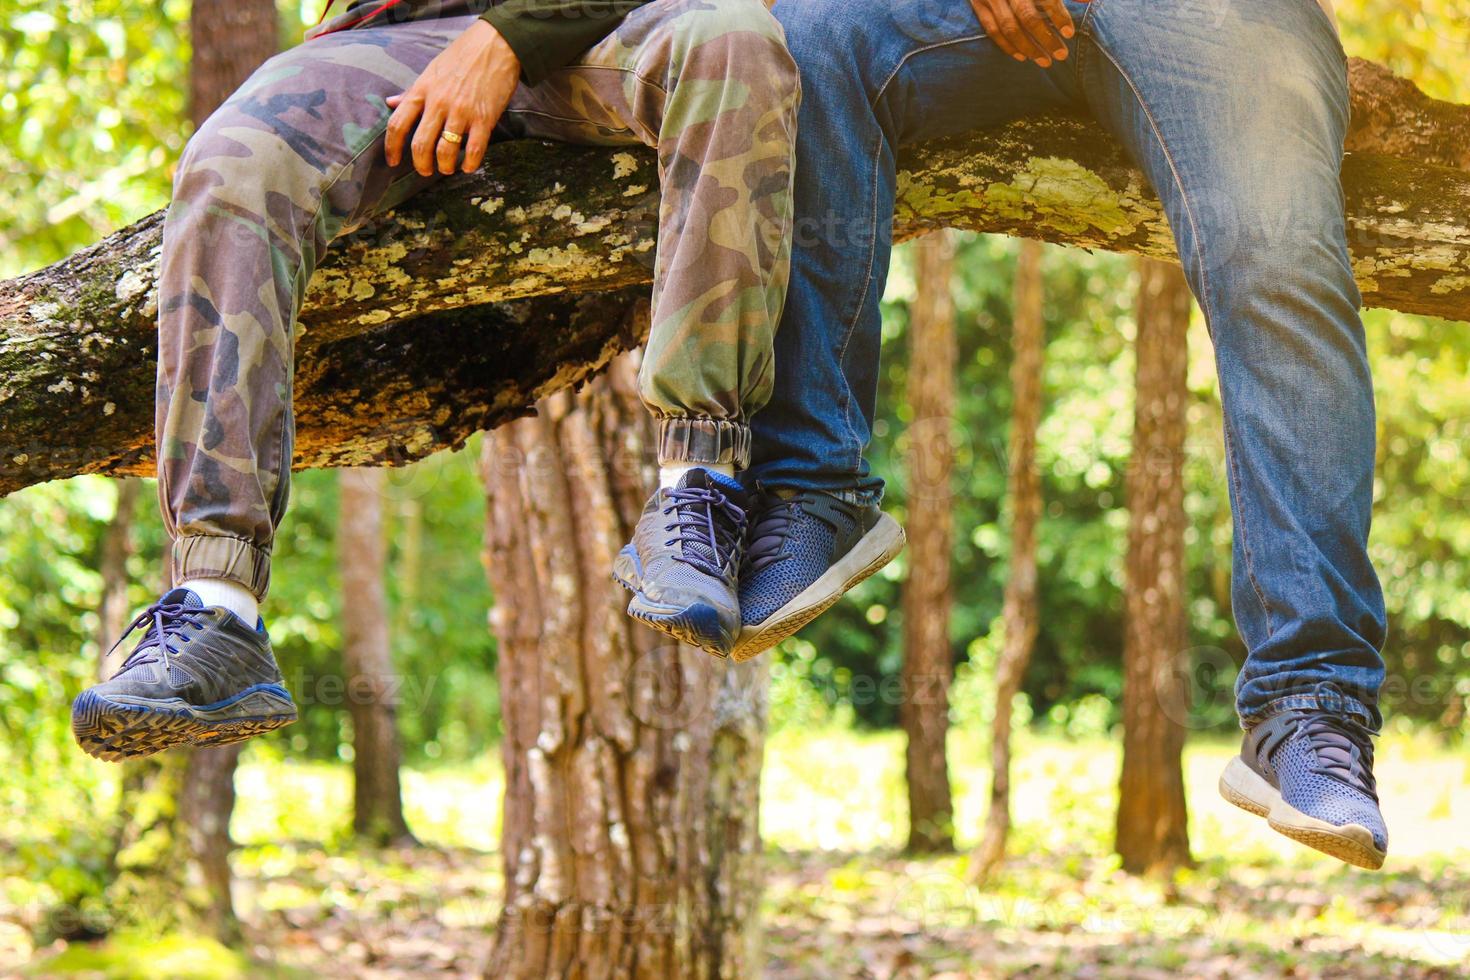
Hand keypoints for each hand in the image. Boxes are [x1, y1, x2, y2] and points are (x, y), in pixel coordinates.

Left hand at [385, 20, 520, 175]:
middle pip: (420, 145)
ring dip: (444, 167)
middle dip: (421, 165)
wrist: (496, 45)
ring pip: (445, 151)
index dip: (392, 148)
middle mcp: (438, 103)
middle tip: (425, 171)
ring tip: (447, 168)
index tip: (392, 162)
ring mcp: (462, 112)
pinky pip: (474, 150)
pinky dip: (470, 164)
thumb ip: (412, 91)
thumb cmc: (462, 57)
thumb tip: (390, 102)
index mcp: (422, 90)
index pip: (397, 124)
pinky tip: (468, 166)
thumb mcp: (430, 71)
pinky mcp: (484, 118)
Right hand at [967, 0, 1087, 67]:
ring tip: (1045, 61)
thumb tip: (1089, 0)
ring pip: (1009, 27)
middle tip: (1062, 55)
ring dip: (1028, 47)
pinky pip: (992, 29)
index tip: (1069, 33)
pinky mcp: (978, 4)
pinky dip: (1007, 45)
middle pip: (1027, 16)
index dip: (1058, 15)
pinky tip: (1022, 57)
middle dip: (1045, 38)